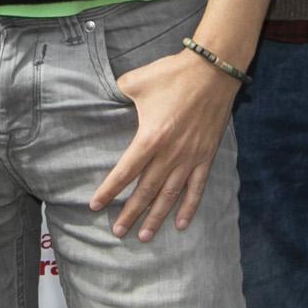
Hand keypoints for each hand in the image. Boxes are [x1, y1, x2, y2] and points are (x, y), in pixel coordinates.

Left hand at [87, 46, 238, 239]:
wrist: (212, 71)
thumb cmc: (172, 74)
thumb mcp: (135, 81)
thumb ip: (118, 93)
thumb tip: (109, 98)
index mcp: (150, 138)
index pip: (125, 172)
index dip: (109, 190)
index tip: (95, 206)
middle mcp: (170, 154)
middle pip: (145, 191)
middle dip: (129, 213)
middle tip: (118, 232)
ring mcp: (190, 157)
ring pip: (169, 195)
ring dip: (156, 217)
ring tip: (144, 236)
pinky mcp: (206, 156)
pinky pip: (196, 187)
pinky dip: (188, 207)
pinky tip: (180, 223)